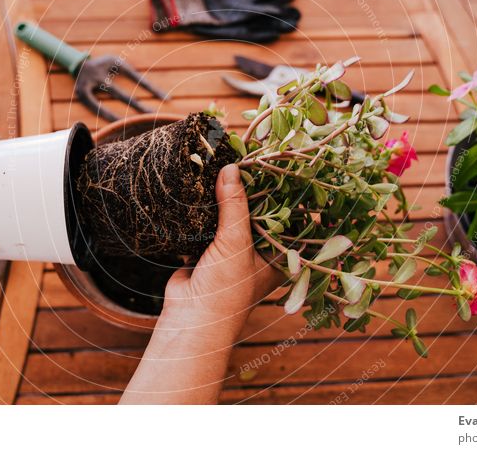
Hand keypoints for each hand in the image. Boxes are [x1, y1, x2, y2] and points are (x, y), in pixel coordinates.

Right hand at [162, 164, 280, 331]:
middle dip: (250, 190)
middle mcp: (258, 252)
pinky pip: (209, 223)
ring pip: (231, 216)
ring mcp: (232, 251)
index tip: (276, 162)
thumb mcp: (235, 243)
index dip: (282, 191)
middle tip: (245, 157)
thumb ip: (234, 205)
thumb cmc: (225, 290)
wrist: (189, 319)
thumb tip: (230, 168)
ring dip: (225, 197)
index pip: (287, 216)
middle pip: (258, 212)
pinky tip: (201, 185)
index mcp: (278, 255)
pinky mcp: (208, 250)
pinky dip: (205, 209)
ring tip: (223, 164)